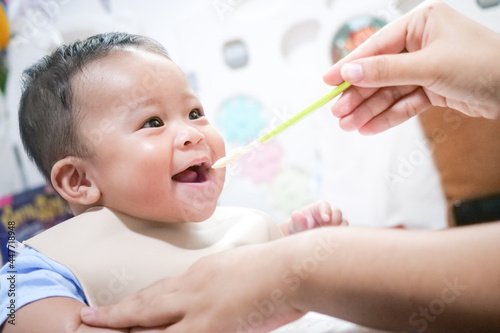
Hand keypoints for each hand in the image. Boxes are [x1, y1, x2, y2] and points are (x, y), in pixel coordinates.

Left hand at [81, 241, 305, 332]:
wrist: (293, 268)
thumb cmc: (277, 267)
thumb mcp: (240, 269)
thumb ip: (221, 283)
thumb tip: (215, 296)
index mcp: (201, 274)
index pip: (161, 290)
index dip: (136, 300)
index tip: (118, 305)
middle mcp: (192, 289)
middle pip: (146, 304)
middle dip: (115, 313)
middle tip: (86, 318)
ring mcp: (199, 309)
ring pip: (150, 324)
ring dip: (123, 330)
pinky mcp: (211, 327)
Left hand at [281, 201, 346, 235]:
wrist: (301, 240)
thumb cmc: (297, 229)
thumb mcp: (295, 225)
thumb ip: (297, 221)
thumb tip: (296, 215)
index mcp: (318, 207)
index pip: (324, 205)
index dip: (326, 210)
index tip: (326, 219)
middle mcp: (329, 213)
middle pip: (337, 212)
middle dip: (334, 221)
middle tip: (327, 231)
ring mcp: (335, 223)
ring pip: (343, 223)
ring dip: (338, 231)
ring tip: (329, 239)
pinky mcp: (339, 232)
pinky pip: (345, 234)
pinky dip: (341, 238)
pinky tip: (333, 244)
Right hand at [323, 0, 499, 134]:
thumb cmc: (484, 65)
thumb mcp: (429, 66)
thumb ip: (386, 71)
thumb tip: (351, 71)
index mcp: (421, 24)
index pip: (377, 46)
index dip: (350, 65)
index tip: (327, 80)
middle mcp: (422, 43)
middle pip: (380, 72)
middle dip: (359, 94)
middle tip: (338, 112)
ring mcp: (427, 67)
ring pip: (389, 91)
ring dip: (369, 109)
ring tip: (349, 125)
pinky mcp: (433, 88)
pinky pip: (404, 103)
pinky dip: (388, 116)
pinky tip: (370, 127)